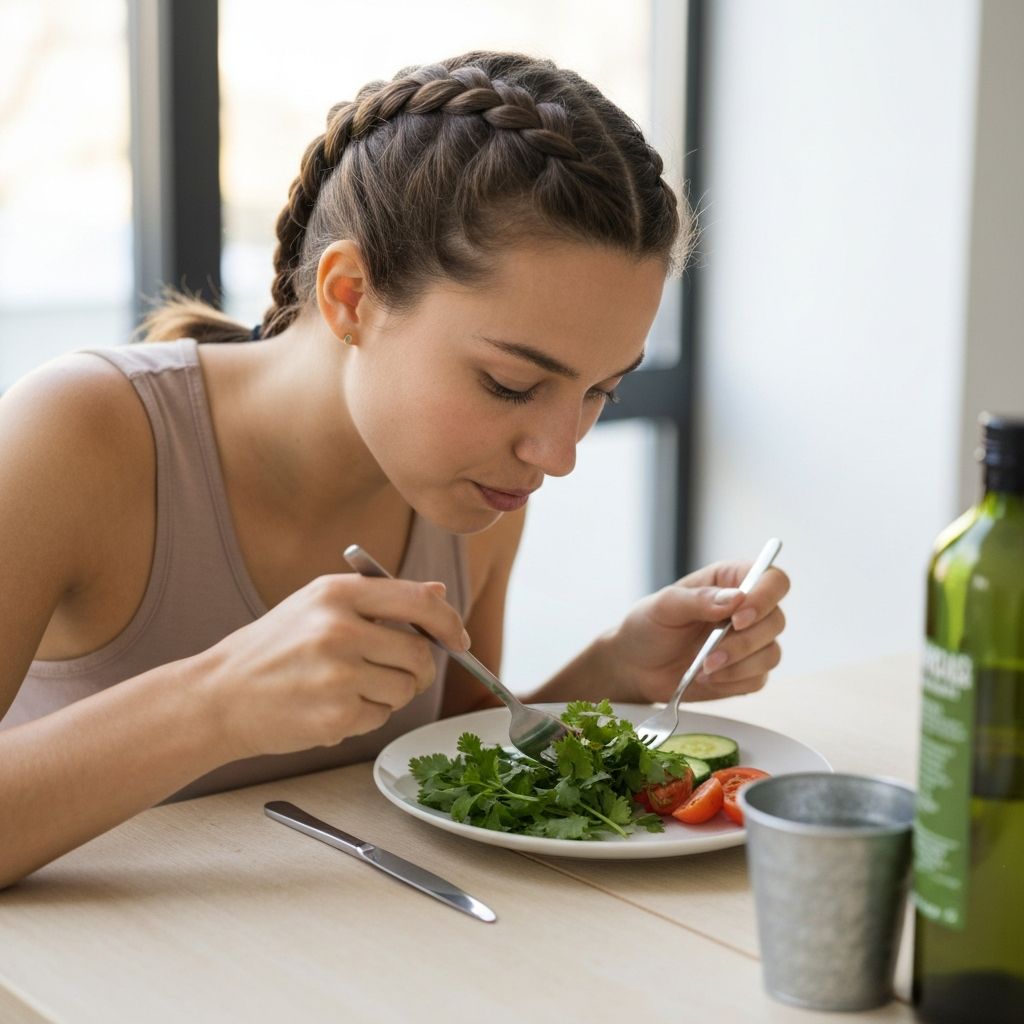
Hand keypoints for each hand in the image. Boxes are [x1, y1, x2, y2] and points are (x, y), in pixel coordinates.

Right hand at [194, 574, 468, 759]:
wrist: (218, 696)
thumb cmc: (273, 648)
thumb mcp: (316, 603)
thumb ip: (379, 597)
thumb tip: (439, 595)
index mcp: (336, 593)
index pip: (418, 602)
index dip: (448, 622)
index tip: (457, 638)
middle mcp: (339, 630)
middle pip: (420, 652)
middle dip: (416, 666)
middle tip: (392, 669)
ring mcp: (338, 675)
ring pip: (406, 688)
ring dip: (391, 693)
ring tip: (351, 686)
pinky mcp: (336, 715)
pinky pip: (382, 717)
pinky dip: (368, 715)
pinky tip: (334, 705)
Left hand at [606, 559, 789, 702]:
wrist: (636, 666)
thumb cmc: (648, 626)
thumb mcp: (665, 606)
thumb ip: (699, 599)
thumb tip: (737, 598)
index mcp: (731, 580)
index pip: (772, 580)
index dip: (765, 597)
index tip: (738, 618)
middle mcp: (748, 609)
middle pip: (776, 620)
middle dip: (745, 641)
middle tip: (711, 654)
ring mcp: (750, 641)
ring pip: (771, 653)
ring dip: (738, 665)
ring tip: (703, 668)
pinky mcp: (747, 671)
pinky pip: (758, 679)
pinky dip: (733, 681)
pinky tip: (707, 678)